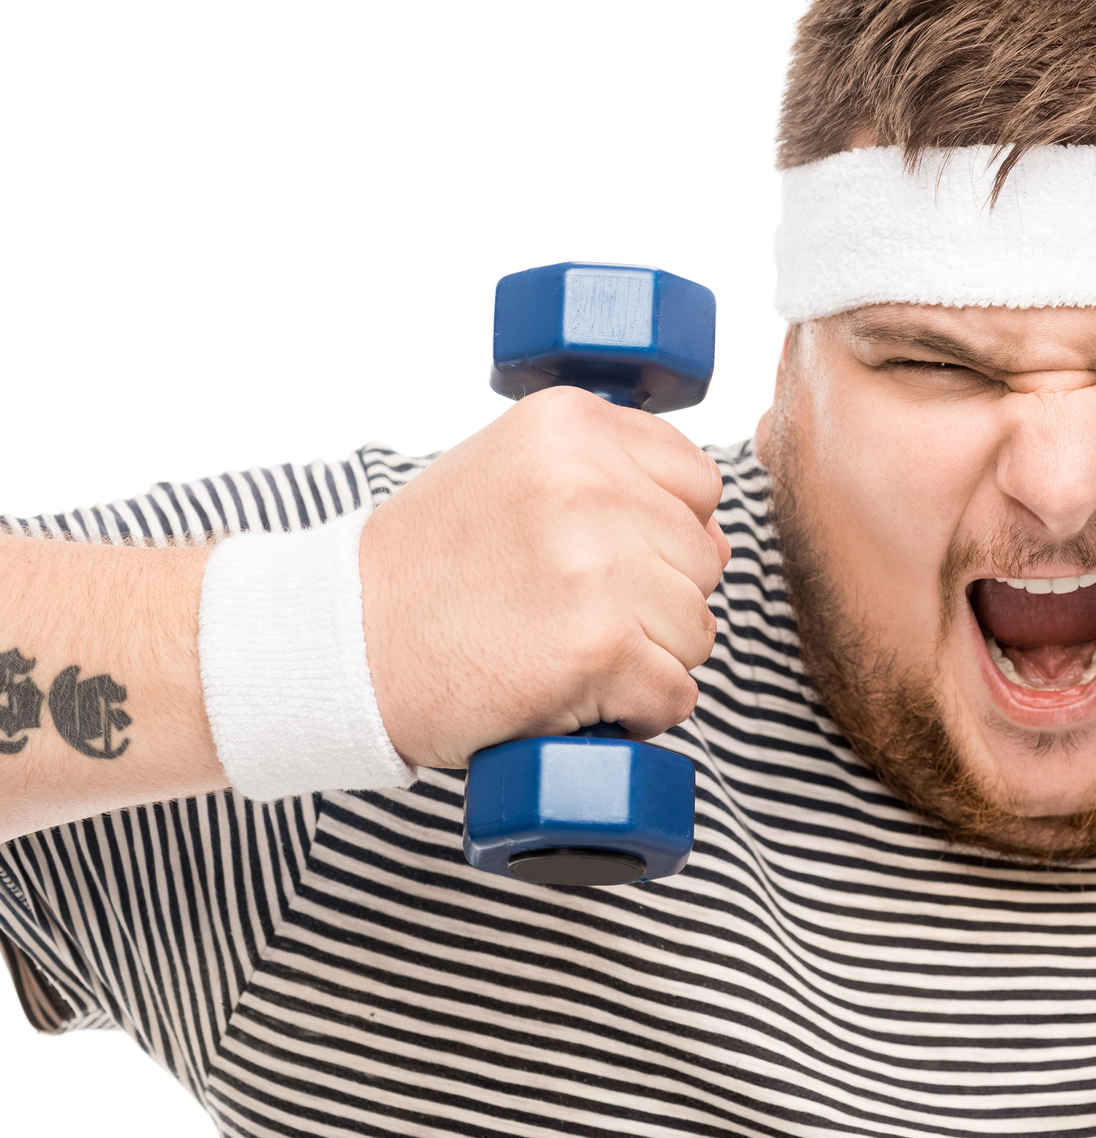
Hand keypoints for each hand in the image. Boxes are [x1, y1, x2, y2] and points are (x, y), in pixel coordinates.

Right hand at [359, 386, 730, 767]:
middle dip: (657, 603)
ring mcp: (596, 567)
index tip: (606, 562)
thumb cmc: (429, 569)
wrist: (341, 645)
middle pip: (702, 561)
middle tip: (571, 617)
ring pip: (697, 629)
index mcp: (573, 426)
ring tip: (568, 654)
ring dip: (649, 659)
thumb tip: (713, 535)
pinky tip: (580, 698)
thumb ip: (607, 476)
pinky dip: (639, 711)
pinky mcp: (597, 647)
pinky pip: (676, 691)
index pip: (697, 485)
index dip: (663, 537)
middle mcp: (589, 485)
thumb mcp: (511, 471)